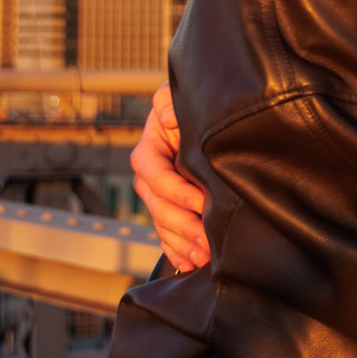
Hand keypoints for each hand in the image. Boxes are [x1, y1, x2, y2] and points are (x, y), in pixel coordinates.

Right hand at [131, 83, 209, 271]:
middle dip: (181, 225)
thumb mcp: (176, 95)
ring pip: (162, 223)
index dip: (176, 190)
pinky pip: (166, 233)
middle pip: (158, 204)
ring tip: (201, 257)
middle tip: (206, 241)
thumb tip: (167, 118)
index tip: (202, 202)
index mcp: (150, 147)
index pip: (154, 173)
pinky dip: (175, 249)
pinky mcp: (171, 206)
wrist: (206, 112)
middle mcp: (150, 173)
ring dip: (180, 242)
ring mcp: (159, 193)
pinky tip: (188, 263)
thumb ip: (167, 100)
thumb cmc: (194, 103)